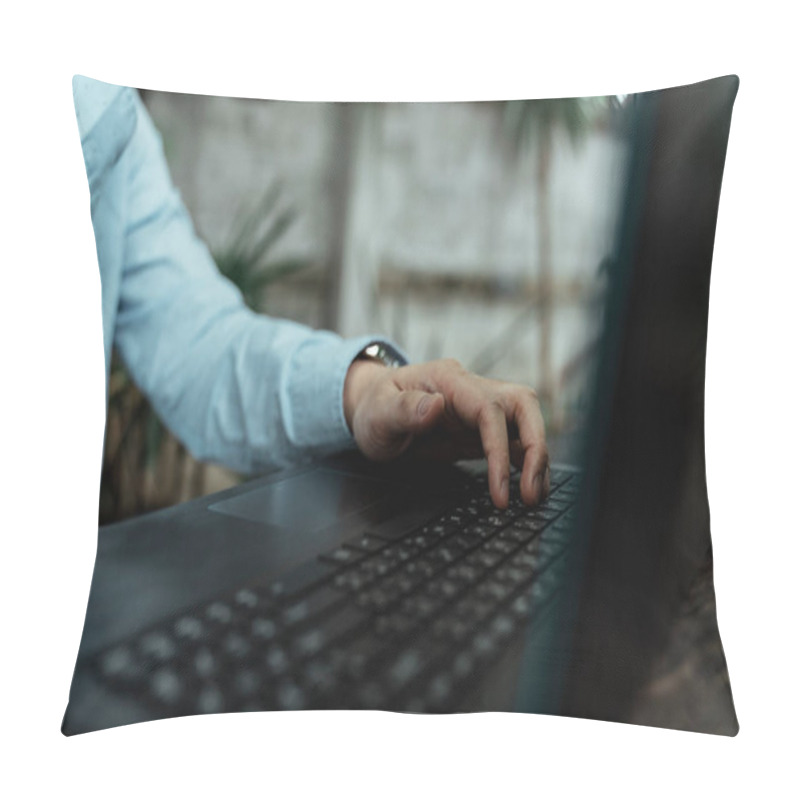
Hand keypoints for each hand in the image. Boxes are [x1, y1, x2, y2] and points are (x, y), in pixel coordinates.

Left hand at [343, 357, 548, 508]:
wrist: (371, 410)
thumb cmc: (374, 408)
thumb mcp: (378, 412)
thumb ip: (404, 409)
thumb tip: (435, 406)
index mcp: (448, 380)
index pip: (488, 409)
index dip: (499, 448)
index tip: (500, 487)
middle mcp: (471, 389)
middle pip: (522, 406)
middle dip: (535, 448)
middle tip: (532, 492)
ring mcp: (479, 409)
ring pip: (524, 423)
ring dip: (536, 458)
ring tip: (534, 496)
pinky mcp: (480, 429)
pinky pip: (512, 442)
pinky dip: (524, 463)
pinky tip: (528, 487)